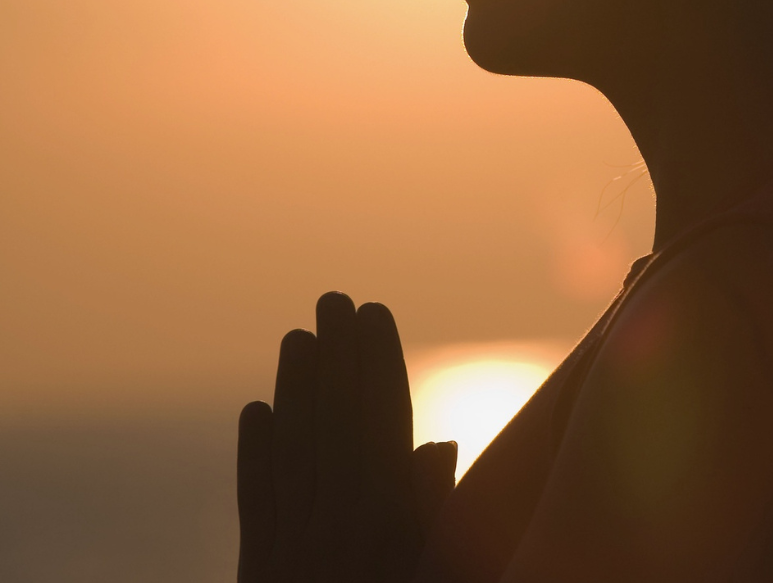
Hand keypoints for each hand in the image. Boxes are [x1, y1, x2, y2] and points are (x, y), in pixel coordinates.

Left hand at [237, 293, 456, 582]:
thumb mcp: (436, 573)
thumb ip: (434, 513)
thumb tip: (438, 442)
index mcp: (389, 524)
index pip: (384, 421)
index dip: (379, 363)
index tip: (375, 313)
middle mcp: (338, 527)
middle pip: (335, 424)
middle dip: (336, 356)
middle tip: (333, 299)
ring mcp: (293, 549)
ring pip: (293, 452)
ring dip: (294, 388)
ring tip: (296, 336)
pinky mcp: (258, 572)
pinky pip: (254, 504)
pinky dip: (253, 454)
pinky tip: (254, 410)